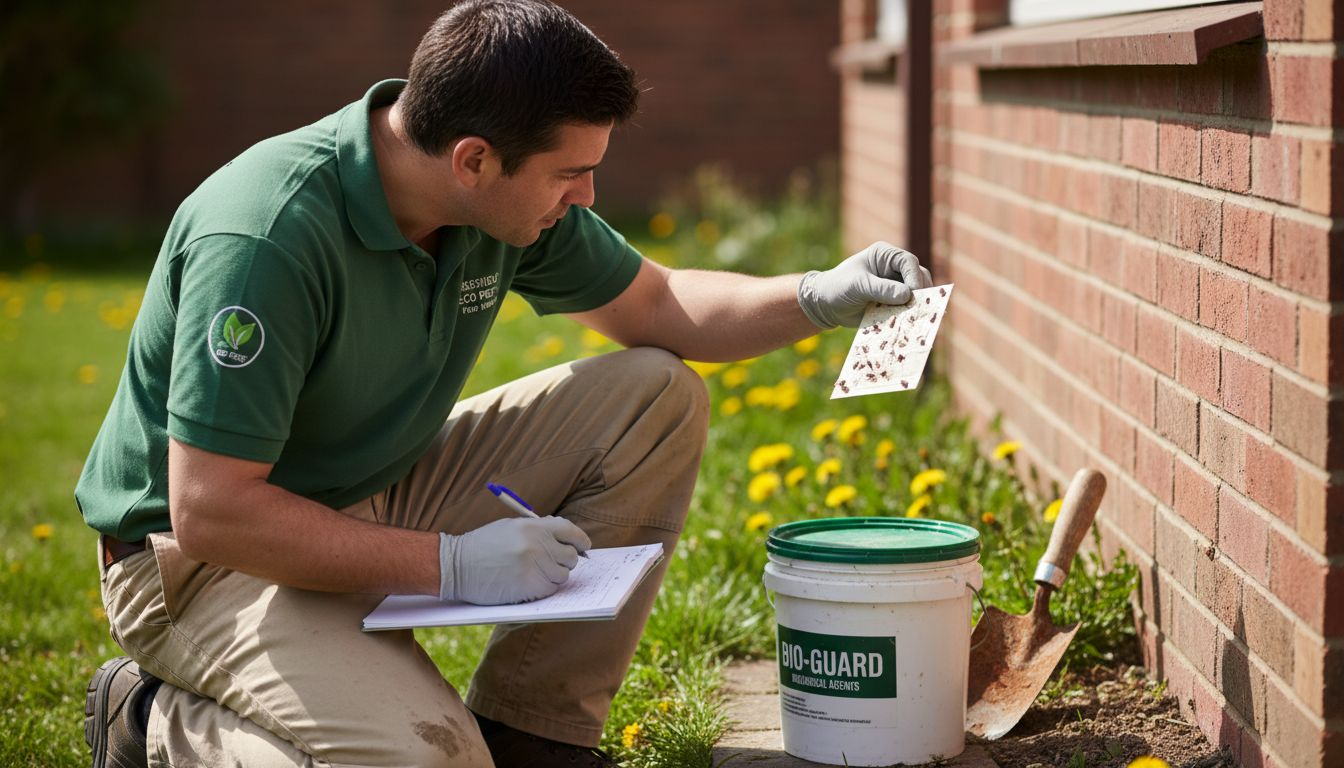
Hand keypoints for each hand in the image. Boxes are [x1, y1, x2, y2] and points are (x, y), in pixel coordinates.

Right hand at [438, 516, 591, 604]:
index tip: (584, 546)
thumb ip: (538, 530)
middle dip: (566, 560)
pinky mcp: (529, 588)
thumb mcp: (511, 527)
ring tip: (537, 572)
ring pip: (563, 576)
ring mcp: (535, 568)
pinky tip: (530, 583)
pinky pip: (550, 590)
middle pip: (571, 556)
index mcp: (534, 527)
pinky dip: (545, 588)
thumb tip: (564, 537)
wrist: (456, 566)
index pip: (571, 532)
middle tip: (555, 562)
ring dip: (555, 575)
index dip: (581, 540)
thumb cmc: (483, 545)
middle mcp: (538, 546)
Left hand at [796, 241, 932, 327]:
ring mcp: (897, 286)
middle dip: (921, 294)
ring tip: (918, 319)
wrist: (826, 305)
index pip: (908, 262)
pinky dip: (911, 316)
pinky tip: (912, 325)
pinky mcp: (895, 303)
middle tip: (921, 309)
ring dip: (918, 306)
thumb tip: (906, 295)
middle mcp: (895, 269)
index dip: (914, 277)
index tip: (913, 294)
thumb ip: (881, 289)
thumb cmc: (838, 287)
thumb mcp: (858, 286)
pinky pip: (909, 309)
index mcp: (886, 255)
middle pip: (919, 278)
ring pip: (918, 295)